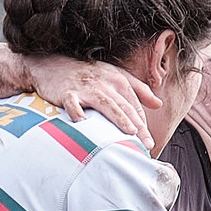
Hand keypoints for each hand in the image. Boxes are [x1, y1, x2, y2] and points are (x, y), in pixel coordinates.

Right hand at [25, 55, 158, 143]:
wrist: (52, 66)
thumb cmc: (86, 75)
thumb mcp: (113, 76)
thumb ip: (138, 90)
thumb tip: (158, 104)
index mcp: (117, 79)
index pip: (134, 104)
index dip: (143, 123)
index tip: (149, 142)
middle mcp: (104, 83)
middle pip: (124, 106)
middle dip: (137, 126)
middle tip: (146, 145)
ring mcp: (85, 87)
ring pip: (106, 103)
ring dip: (118, 118)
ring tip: (128, 133)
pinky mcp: (67, 92)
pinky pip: (73, 104)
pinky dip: (77, 112)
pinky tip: (83, 124)